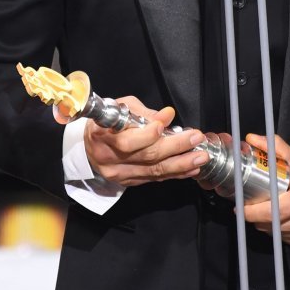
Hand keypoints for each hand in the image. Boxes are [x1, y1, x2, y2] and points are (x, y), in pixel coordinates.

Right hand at [84, 96, 209, 186]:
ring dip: (181, 164)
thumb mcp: (120, 108)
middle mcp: (111, 159)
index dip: (149, 133)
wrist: (89, 147)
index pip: (127, 140)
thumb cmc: (106, 123)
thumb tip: (167, 116)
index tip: (167, 122)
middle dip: (175, 147)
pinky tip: (190, 168)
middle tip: (195, 139)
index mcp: (103, 136)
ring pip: (154, 171)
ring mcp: (120, 173)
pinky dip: (175, 173)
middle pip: (147, 156)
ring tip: (200, 157)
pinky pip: (155, 179)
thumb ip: (143, 112)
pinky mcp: (130, 182)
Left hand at [242, 133, 289, 248]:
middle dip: (256, 216)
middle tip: (250, 203)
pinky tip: (281, 215)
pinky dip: (279, 228)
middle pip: (271, 224)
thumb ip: (277, 148)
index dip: (252, 211)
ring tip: (266, 206)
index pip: (272, 211)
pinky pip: (287, 238)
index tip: (241, 205)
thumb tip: (254, 139)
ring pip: (277, 233)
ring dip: (267, 223)